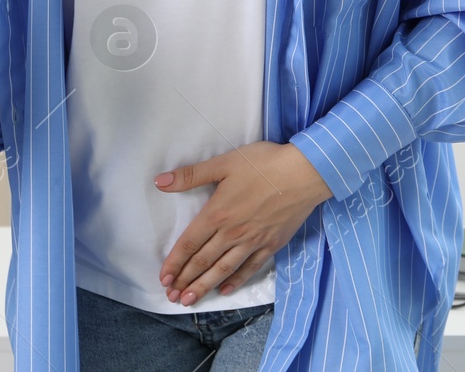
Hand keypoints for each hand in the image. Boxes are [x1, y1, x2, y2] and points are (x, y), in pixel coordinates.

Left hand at [154, 141, 332, 305]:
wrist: (305, 173)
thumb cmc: (264, 164)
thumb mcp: (225, 163)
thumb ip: (192, 175)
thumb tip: (160, 182)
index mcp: (218, 213)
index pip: (189, 243)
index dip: (174, 262)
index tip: (163, 278)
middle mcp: (232, 233)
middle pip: (203, 261)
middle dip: (185, 280)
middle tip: (172, 297)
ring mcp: (253, 242)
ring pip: (223, 269)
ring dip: (204, 286)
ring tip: (190, 300)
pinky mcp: (271, 245)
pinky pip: (250, 268)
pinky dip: (236, 281)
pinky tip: (225, 290)